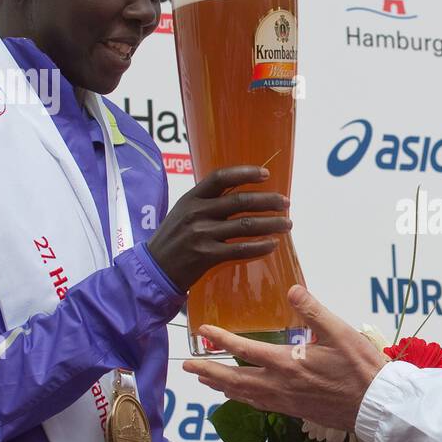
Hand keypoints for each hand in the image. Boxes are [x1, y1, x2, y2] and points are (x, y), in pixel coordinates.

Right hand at [146, 166, 290, 291]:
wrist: (154, 269)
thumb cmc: (173, 239)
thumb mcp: (184, 212)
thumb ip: (208, 203)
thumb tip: (242, 196)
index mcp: (191, 198)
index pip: (220, 177)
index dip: (245, 173)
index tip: (265, 174)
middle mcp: (196, 213)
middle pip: (240, 201)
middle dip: (268, 201)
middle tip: (286, 203)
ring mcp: (201, 234)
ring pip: (245, 225)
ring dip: (271, 224)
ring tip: (287, 224)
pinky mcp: (207, 255)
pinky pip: (240, 249)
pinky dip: (260, 246)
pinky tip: (273, 244)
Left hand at [183, 285, 386, 430]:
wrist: (377, 406)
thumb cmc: (361, 368)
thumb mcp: (341, 332)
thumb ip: (314, 311)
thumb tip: (292, 289)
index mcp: (288, 363)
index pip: (245, 350)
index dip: (221, 340)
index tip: (203, 330)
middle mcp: (281, 385)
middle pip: (235, 380)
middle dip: (209, 372)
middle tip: (187, 367)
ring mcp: (287, 401)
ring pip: (245, 395)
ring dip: (222, 386)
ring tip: (206, 380)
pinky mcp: (295, 411)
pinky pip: (260, 404)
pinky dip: (243, 398)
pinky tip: (241, 396)